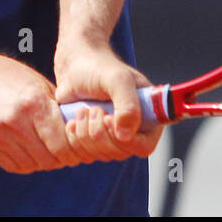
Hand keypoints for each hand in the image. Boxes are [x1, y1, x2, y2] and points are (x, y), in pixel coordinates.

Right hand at [0, 48, 84, 174]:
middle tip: (64, 152)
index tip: (76, 147)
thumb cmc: (12, 78)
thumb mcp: (40, 85)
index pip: (62, 143)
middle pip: (48, 158)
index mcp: (34, 102)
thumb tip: (83, 132)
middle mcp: (15, 119)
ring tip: (46, 149)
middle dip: (60, 158)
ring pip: (32, 165)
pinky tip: (29, 150)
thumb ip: (59, 109)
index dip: (73, 150)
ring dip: (43, 161)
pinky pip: (14, 165)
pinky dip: (26, 162)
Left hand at [54, 41, 162, 162]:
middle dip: (100, 132)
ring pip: (102, 155)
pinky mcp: (94, 141)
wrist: (74, 67)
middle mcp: (134, 129)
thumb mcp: (117, 79)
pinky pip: (86, 154)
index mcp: (149, 115)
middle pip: (120, 153)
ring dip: (86, 133)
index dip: (126, 139)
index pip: (145, 145)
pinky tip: (73, 121)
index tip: (108, 118)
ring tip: (83, 110)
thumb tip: (126, 135)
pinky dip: (75, 138)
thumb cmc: (99, 68)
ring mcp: (113, 137)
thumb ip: (127, 104)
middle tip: (92, 108)